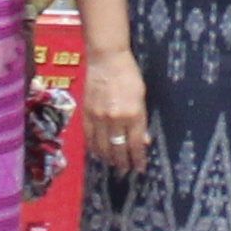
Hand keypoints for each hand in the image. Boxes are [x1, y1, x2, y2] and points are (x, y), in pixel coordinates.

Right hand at [81, 47, 151, 176]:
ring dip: (109, 158)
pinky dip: (94, 148)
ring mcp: (99, 117)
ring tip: (113, 164)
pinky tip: (98, 154)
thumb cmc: (128, 75)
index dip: (138, 159)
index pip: (136, 145)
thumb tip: (143, 141)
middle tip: (125, 170)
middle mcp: (115, 119)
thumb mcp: (142, 97)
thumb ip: (141, 120)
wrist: (106, 60)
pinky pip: (90, 138)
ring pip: (103, 146)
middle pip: (119, 149)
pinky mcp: (87, 114)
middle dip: (123, 163)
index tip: (139, 168)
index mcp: (133, 114)